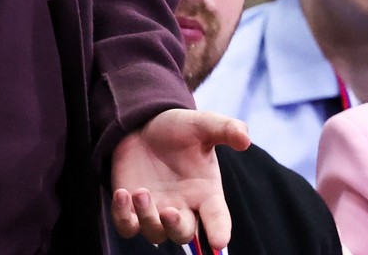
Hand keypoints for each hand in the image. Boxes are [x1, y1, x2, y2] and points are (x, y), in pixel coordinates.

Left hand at [111, 108, 250, 246]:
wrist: (144, 126)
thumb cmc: (179, 129)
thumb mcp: (202, 125)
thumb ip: (225, 129)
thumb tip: (245, 138)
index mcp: (206, 194)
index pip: (218, 219)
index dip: (219, 232)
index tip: (219, 241)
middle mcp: (183, 208)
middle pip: (184, 235)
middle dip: (177, 228)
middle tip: (169, 212)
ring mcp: (156, 212)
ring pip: (155, 233)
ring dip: (147, 218)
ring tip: (141, 191)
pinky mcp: (131, 209)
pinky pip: (127, 227)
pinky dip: (122, 217)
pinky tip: (122, 194)